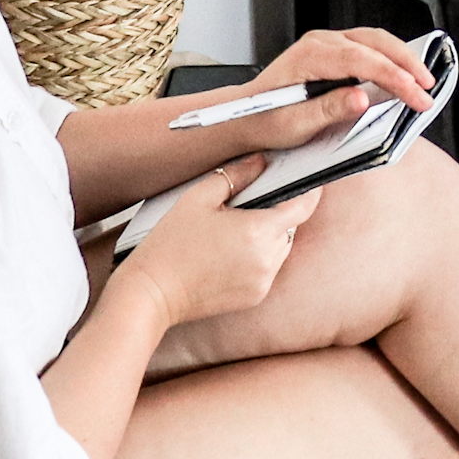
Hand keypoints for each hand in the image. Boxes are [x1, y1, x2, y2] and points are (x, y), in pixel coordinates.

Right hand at [123, 157, 321, 328]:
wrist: (149, 294)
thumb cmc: (169, 246)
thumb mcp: (199, 198)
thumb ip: (237, 175)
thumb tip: (261, 161)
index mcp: (258, 231)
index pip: (304, 205)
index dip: (309, 189)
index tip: (306, 178)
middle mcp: (267, 259)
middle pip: (291, 226)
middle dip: (277, 212)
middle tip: (247, 206)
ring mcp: (263, 281)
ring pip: (281, 247)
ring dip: (267, 236)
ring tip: (232, 232)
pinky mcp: (254, 297)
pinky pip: (268, 268)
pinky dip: (258, 258)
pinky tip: (228, 253)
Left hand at [225, 27, 434, 151]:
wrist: (244, 117)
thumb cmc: (265, 121)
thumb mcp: (295, 124)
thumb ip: (330, 109)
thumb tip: (364, 98)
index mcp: (310, 56)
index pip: (364, 61)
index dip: (396, 78)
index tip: (416, 95)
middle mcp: (320, 42)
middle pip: (377, 42)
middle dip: (408, 64)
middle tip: (428, 88)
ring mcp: (327, 42)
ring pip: (376, 39)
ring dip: (402, 58)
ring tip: (422, 80)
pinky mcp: (333, 50)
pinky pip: (369, 46)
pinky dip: (390, 58)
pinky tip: (401, 73)